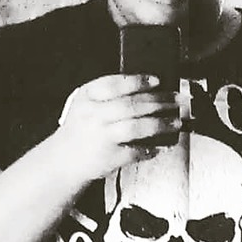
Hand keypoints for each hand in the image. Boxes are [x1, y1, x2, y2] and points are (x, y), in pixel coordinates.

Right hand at [51, 74, 179, 184]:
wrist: (64, 160)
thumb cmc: (82, 128)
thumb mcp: (86, 102)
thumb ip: (111, 93)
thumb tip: (150, 89)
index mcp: (87, 97)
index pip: (114, 83)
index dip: (138, 81)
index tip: (157, 80)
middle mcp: (93, 116)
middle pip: (132, 105)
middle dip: (160, 101)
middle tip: (176, 100)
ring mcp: (102, 137)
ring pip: (137, 127)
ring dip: (161, 123)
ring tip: (176, 121)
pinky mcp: (110, 157)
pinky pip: (136, 150)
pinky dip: (151, 148)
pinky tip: (161, 144)